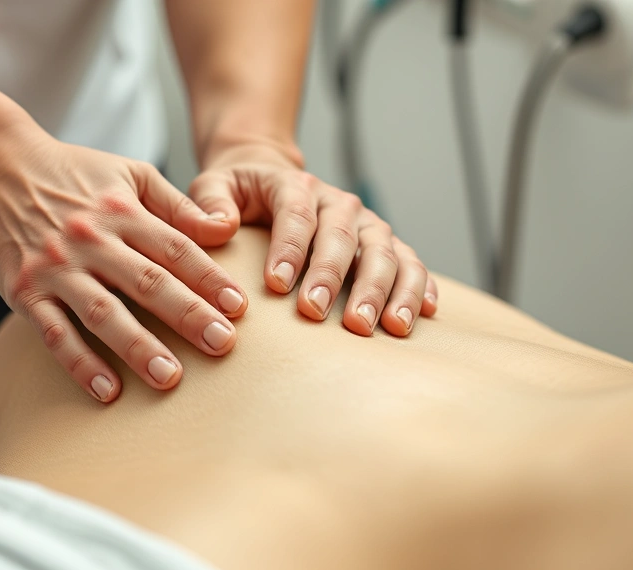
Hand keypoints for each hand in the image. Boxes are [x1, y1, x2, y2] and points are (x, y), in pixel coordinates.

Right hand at [0, 124, 246, 401]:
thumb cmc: (70, 172)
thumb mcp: (129, 173)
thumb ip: (178, 204)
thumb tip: (227, 229)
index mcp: (122, 211)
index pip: (176, 247)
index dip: (210, 278)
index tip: (240, 307)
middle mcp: (92, 239)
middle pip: (148, 281)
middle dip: (189, 315)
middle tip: (224, 345)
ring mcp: (56, 267)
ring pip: (103, 312)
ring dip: (138, 346)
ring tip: (170, 376)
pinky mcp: (23, 290)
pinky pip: (54, 333)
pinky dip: (80, 363)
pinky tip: (107, 391)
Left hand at [186, 143, 436, 336]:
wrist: (267, 177)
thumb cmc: (237, 192)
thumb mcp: (213, 185)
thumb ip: (209, 202)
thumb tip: (218, 226)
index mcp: (295, 186)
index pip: (297, 215)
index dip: (291, 250)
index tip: (279, 286)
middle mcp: (337, 203)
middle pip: (346, 239)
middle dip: (341, 281)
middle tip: (337, 320)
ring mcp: (365, 224)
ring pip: (386, 252)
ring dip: (389, 291)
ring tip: (388, 328)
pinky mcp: (382, 243)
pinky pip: (410, 261)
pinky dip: (420, 285)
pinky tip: (423, 313)